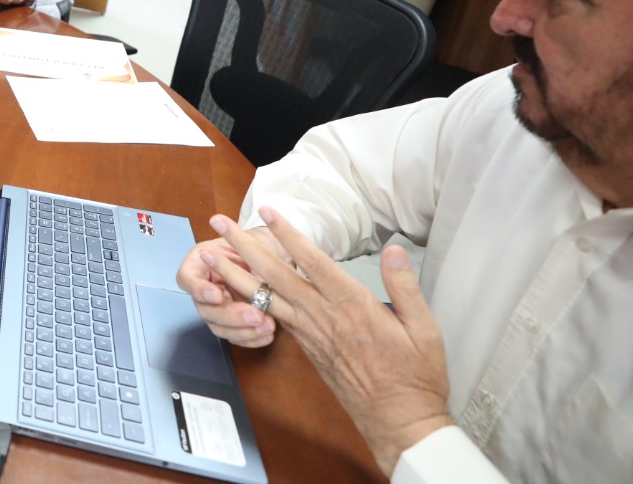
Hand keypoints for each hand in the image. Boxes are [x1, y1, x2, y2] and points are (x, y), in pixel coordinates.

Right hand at [176, 228, 284, 346]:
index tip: (218, 294)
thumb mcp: (242, 238)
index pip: (188, 280)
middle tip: (255, 314)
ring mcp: (215, 310)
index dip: (200, 290)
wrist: (268, 259)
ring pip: (220, 329)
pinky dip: (252, 339)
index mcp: (198, 266)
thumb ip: (233, 240)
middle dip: (231, 315)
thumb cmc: (252, 244)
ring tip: (268, 326)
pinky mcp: (230, 325)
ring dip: (244, 331)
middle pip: (206, 310)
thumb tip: (218, 220)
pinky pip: (236, 338)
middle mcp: (202, 291)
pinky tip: (268, 335)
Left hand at [207, 209, 454, 475]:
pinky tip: (240, 289)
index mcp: (351, 305)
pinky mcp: (306, 347)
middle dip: (244, 246)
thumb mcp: (423, 328)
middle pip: (275, 274)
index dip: (288, 234)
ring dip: (235, 274)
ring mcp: (310, 333)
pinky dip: (252, 300)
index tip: (267, 212)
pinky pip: (274, 317)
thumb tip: (394, 248)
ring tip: (209, 255)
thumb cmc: (416, 375)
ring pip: (265, 297)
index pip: (312, 261)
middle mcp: (323, 316)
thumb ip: (404, 286)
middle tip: (218, 223)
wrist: (399, 421)